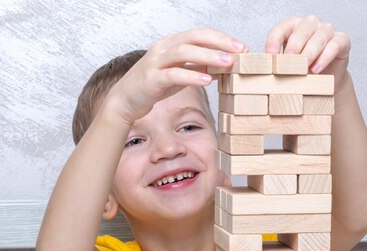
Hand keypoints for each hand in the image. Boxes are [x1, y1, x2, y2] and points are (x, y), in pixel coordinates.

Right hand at [106, 29, 246, 124]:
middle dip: (218, 42)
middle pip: (193, 37)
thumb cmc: (153, 86)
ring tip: (227, 63)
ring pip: (183, 52)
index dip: (220, 38)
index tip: (241, 46)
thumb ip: (197, 68)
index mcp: (171, 44)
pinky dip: (191, 76)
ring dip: (208, 56)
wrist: (125, 100)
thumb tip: (221, 66)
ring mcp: (156, 63)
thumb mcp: (179, 75)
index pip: (199, 34)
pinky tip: (207, 81)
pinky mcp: (151, 79)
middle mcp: (163, 49)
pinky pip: (173, 75)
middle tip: (240, 50)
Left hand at [265, 16, 350, 91]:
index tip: (270, 55)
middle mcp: (311, 24)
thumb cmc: (303, 69)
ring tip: (303, 69)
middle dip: (294, 47)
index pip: (281, 28)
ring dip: (310, 53)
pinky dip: (325, 57)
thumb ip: (277, 62)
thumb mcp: (287, 65)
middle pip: (302, 30)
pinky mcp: (342, 41)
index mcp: (293, 26)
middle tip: (287, 62)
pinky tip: (316, 69)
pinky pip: (334, 45)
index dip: (274, 40)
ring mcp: (327, 30)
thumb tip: (262, 67)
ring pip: (319, 36)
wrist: (325, 80)